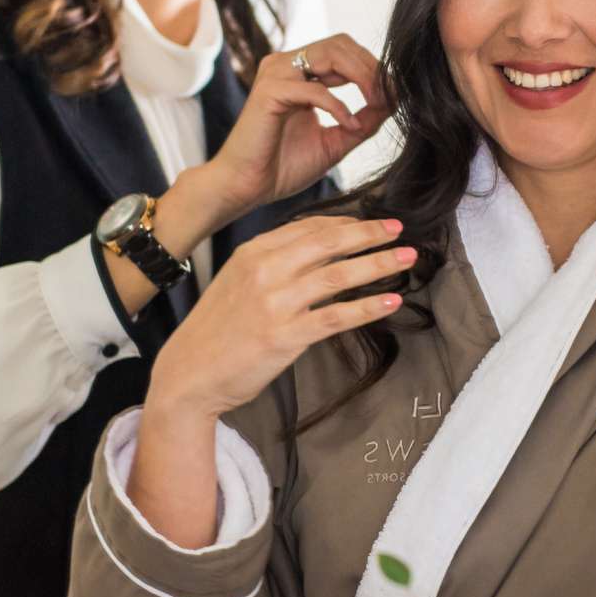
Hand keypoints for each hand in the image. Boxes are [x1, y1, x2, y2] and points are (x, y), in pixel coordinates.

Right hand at [146, 215, 411, 422]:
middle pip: (329, 243)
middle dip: (369, 234)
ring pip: (338, 275)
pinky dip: (368, 307)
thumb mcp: (238, 282)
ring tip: (406, 259)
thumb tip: (321, 250)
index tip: (372, 223)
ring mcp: (275, 303)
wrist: (189, 373)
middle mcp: (265, 271)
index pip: (309, 227)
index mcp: (253, 252)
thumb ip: (274, 263)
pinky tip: (391, 302)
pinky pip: (336, 316)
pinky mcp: (285, 336)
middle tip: (399, 230)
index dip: (347, 223)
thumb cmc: (217, 331)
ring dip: (378, 264)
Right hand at [198, 34, 391, 225]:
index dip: (374, 68)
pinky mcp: (269, 92)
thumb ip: (363, 121)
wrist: (246, 188)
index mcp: (299, 73)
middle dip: (372, 68)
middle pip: (341, 44)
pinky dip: (338, 106)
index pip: (345, 51)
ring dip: (361, 77)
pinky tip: (349, 124)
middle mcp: (285, 65)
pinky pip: (314, 89)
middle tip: (391, 96)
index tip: (397, 94)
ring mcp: (275, 74)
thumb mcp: (336, 141)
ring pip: (330, 55)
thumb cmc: (283, 166)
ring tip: (377, 103)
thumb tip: (394, 102)